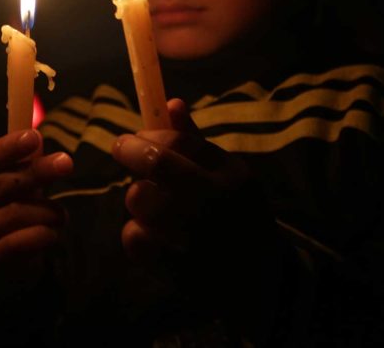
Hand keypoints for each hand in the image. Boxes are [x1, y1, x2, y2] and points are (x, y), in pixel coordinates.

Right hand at [0, 129, 71, 267]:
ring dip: (45, 211)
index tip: (35, 136)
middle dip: (35, 172)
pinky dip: (40, 235)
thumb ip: (24, 167)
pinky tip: (53, 234)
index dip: (8, 147)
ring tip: (62, 215)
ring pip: (11, 214)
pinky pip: (16, 243)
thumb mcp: (15, 190)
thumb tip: (38, 139)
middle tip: (66, 162)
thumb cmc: (7, 219)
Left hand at [112, 99, 263, 267]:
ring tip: (149, 204)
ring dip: (136, 198)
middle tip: (123, 152)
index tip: (132, 136)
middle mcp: (215, 202)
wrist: (261, 281)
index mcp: (231, 175)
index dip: (148, 133)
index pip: (179, 140)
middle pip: (154, 165)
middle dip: (130, 153)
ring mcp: (193, 237)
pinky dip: (135, 233)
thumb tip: (170, 102)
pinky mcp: (174, 267)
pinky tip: (150, 234)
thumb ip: (196, 142)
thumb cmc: (238, 216)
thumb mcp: (230, 176)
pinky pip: (133, 238)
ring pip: (139, 200)